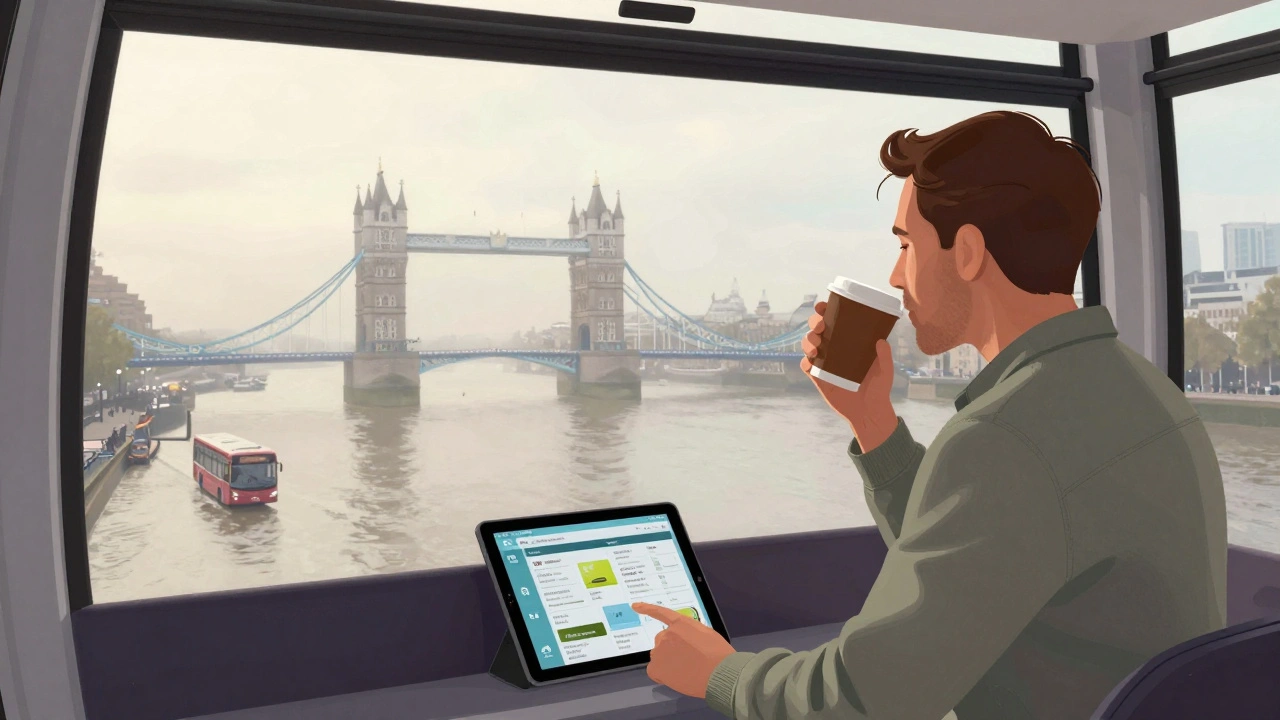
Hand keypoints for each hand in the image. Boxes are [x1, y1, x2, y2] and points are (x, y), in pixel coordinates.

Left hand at [632, 602, 735, 698]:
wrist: (719, 673)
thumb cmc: (717, 655)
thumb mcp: (706, 633)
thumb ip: (690, 631)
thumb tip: (685, 638)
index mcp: (680, 623)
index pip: (660, 613)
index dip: (647, 608)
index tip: (635, 606)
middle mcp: (667, 634)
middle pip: (662, 640)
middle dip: (671, 648)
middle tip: (687, 659)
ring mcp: (659, 651)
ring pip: (659, 656)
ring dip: (668, 661)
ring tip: (687, 669)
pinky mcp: (656, 667)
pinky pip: (654, 670)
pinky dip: (662, 673)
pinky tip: (676, 676)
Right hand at [800, 301, 898, 451]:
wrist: (869, 412)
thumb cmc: (879, 388)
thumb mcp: (885, 369)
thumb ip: (884, 355)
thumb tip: (881, 340)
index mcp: (848, 342)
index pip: (833, 321)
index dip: (824, 311)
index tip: (822, 306)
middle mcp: (834, 349)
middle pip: (817, 330)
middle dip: (814, 323)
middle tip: (820, 327)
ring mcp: (824, 363)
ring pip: (807, 345)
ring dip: (807, 341)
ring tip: (816, 347)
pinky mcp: (818, 378)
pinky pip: (805, 366)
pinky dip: (804, 362)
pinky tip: (810, 362)